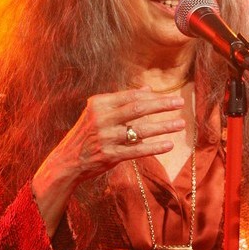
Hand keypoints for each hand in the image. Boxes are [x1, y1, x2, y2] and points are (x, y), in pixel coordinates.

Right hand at [31, 87, 185, 235]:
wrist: (67, 160)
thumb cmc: (87, 133)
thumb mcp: (99, 113)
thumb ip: (122, 101)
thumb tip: (148, 89)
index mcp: (99, 104)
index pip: (131, 96)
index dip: (154, 96)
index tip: (172, 97)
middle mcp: (101, 119)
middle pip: (138, 108)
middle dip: (162, 105)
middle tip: (180, 102)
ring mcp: (105, 138)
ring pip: (140, 130)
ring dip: (163, 126)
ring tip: (181, 124)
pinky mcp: (109, 156)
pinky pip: (137, 151)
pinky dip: (154, 147)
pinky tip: (168, 145)